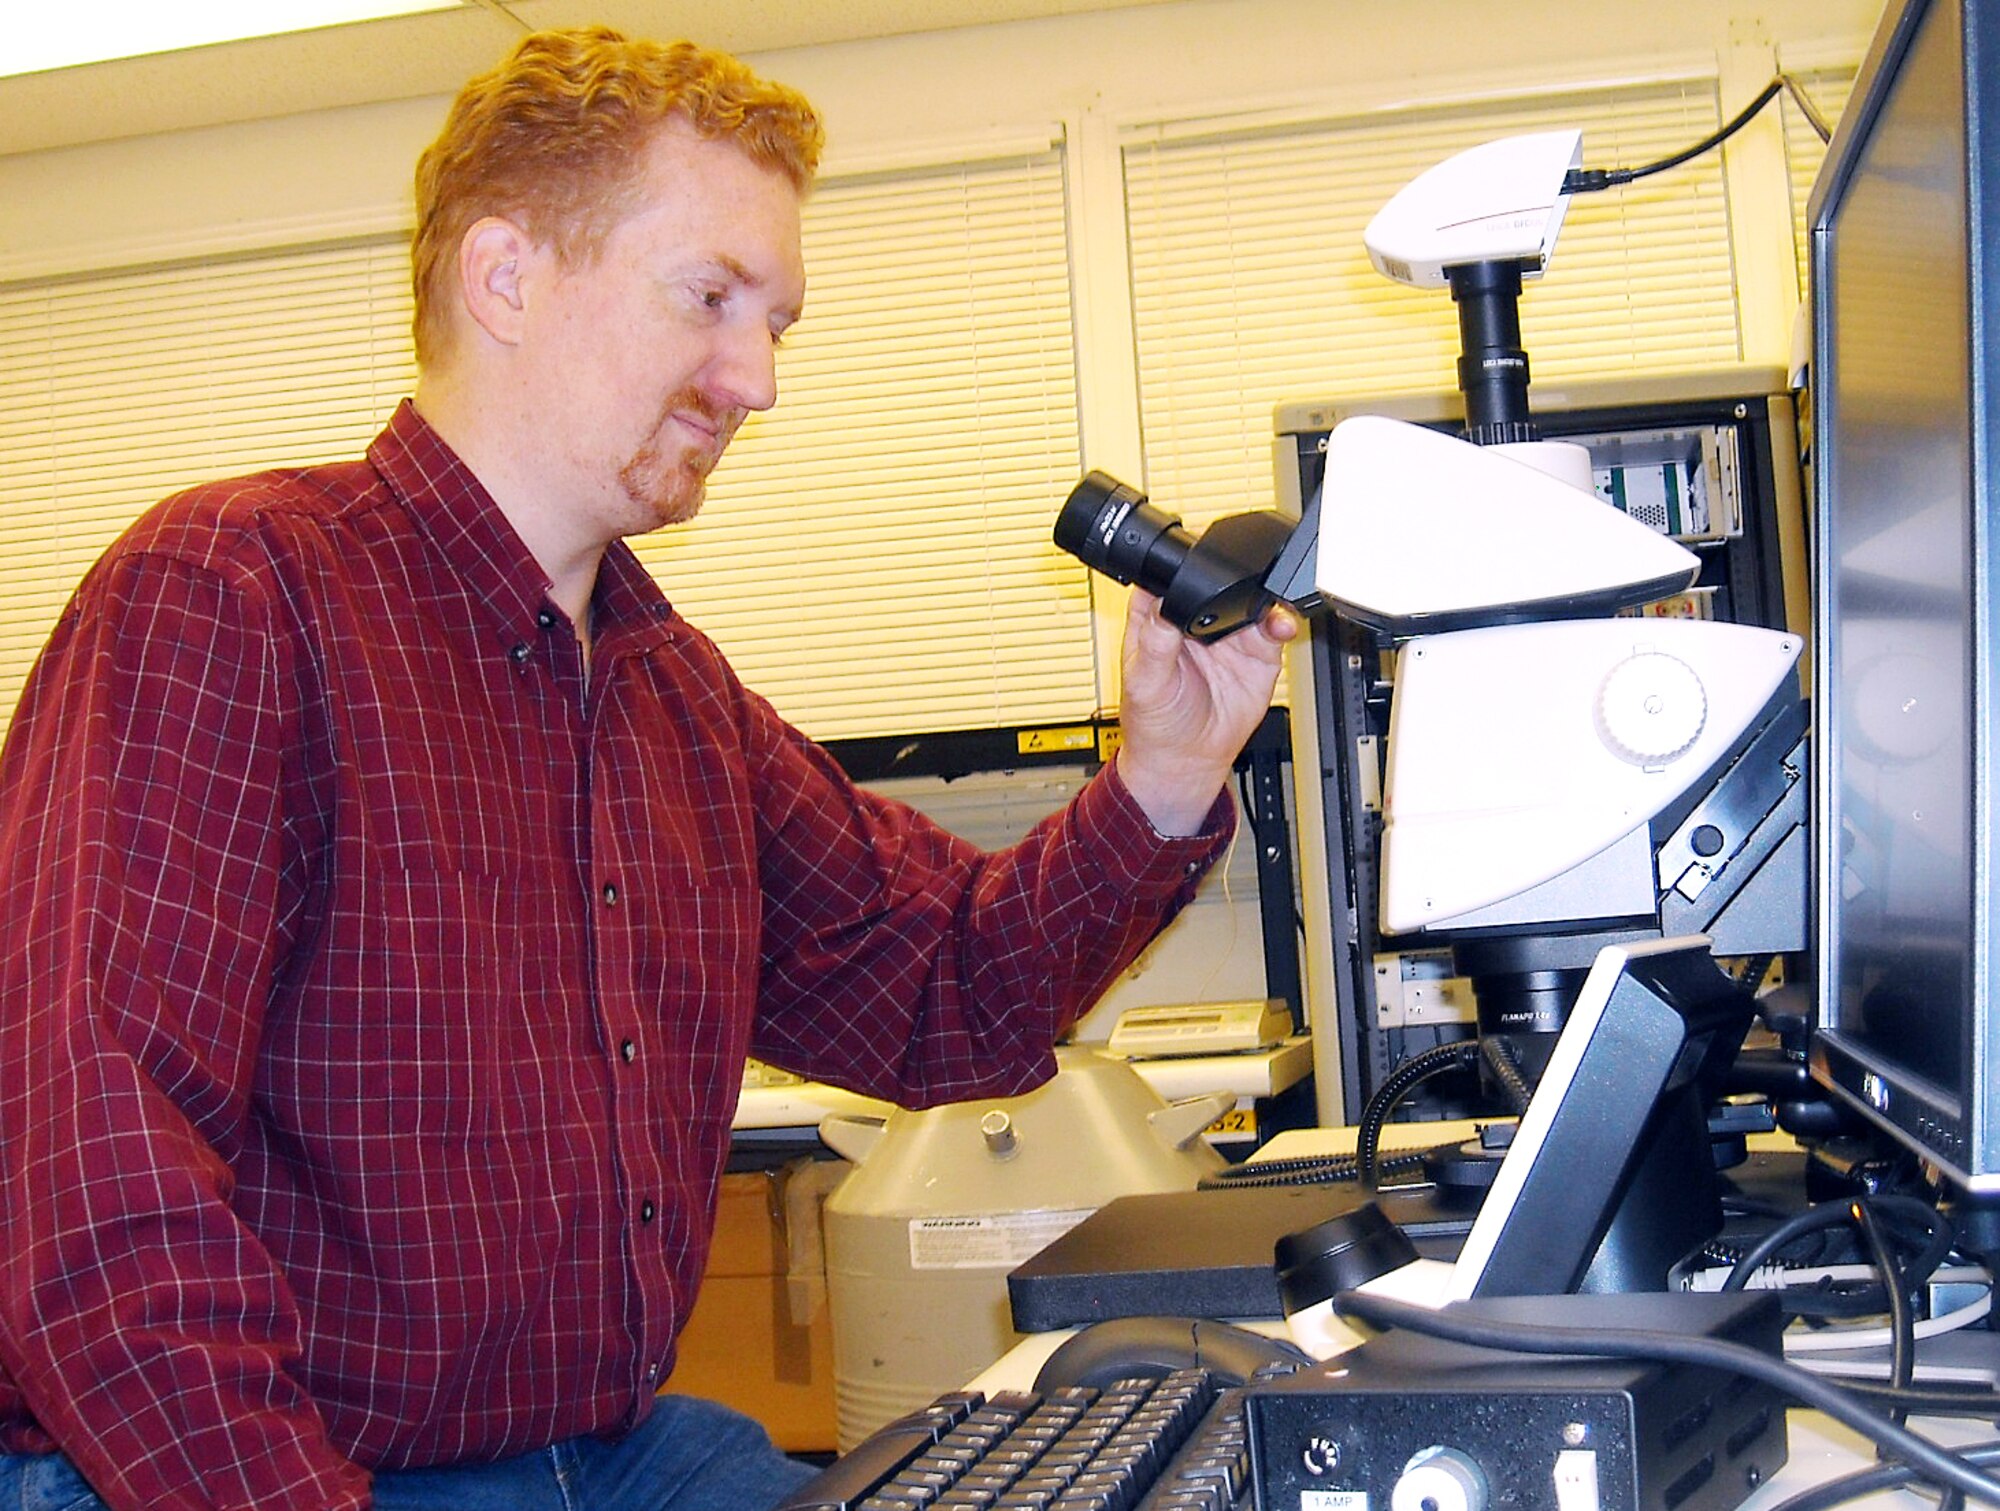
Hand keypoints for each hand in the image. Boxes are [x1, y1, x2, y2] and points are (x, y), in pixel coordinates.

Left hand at [1114, 590, 1297, 835]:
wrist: (1187, 760)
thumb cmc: (1155, 722)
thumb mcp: (1145, 683)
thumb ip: (1155, 643)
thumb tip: (1164, 604)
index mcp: (1158, 616)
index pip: (1166, 577)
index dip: (1178, 567)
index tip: (1193, 566)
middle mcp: (1195, 618)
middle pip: (1214, 580)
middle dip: (1230, 576)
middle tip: (1240, 580)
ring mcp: (1228, 633)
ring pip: (1248, 598)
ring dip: (1261, 595)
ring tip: (1266, 602)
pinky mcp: (1256, 651)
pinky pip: (1273, 627)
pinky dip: (1281, 622)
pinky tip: (1281, 626)